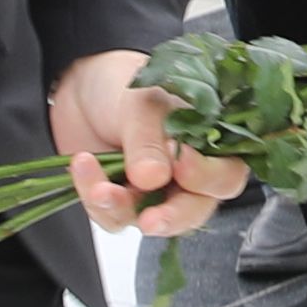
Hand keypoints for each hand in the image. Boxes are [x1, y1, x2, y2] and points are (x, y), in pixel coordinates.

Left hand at [52, 49, 243, 234]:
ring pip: (150, 221)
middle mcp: (188, 177)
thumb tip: (153, 178)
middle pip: (194, 211)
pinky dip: (95, 198)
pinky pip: (112, 216)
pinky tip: (82, 166)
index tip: (180, 166)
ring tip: (99, 187)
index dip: (206, 178)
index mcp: (209, 147)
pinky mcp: (121, 203)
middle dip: (171, 217)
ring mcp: (154, 193)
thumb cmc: (124, 85)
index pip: (225, 176)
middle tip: (150, 219)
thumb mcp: (140, 103)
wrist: (81, 86)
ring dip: (122, 207)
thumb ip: (149, 141)